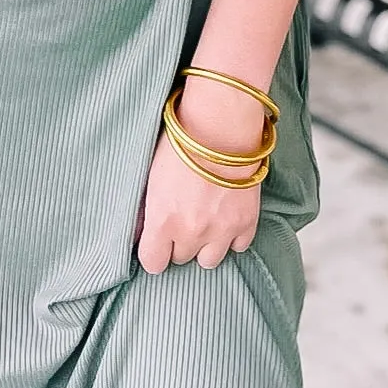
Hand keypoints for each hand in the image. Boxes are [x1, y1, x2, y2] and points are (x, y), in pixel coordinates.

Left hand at [134, 91, 263, 273]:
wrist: (221, 125)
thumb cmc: (182, 142)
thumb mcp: (151, 175)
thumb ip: (148, 210)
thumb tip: (141, 231)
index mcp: (163, 220)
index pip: (152, 263)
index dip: (153, 253)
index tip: (155, 243)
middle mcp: (192, 232)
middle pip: (181, 258)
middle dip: (179, 242)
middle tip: (181, 219)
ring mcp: (222, 230)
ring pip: (210, 261)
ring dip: (205, 245)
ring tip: (204, 222)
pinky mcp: (246, 222)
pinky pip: (238, 247)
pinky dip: (232, 236)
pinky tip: (225, 217)